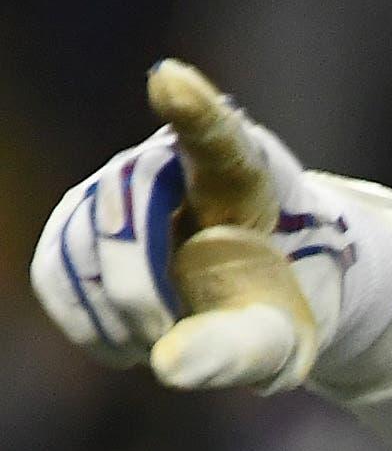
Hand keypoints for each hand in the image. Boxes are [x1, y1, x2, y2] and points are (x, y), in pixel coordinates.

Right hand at [28, 60, 391, 392]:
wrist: (251, 296)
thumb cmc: (277, 307)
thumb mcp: (278, 339)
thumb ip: (238, 351)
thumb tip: (169, 370)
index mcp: (243, 176)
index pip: (217, 137)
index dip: (195, 111)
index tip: (171, 81)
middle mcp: (166, 162)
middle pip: (124, 218)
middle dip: (138, 295)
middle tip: (168, 344)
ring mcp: (114, 185)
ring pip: (80, 245)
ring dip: (112, 314)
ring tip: (157, 343)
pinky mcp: (77, 220)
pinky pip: (55, 269)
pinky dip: (84, 319)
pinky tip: (124, 344)